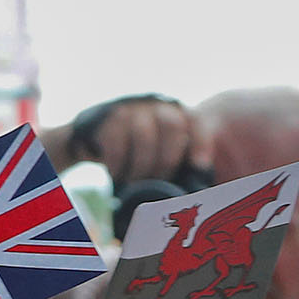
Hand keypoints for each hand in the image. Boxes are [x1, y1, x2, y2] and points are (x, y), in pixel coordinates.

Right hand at [65, 94, 205, 183]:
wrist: (97, 141)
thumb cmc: (140, 156)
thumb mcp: (164, 157)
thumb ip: (183, 170)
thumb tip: (197, 193)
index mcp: (177, 113)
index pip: (194, 120)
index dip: (201, 143)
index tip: (200, 169)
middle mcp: (156, 105)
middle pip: (171, 124)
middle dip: (167, 160)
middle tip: (159, 182)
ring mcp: (130, 108)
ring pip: (142, 133)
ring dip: (141, 165)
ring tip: (135, 183)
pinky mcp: (105, 117)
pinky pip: (114, 139)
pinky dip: (117, 163)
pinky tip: (117, 176)